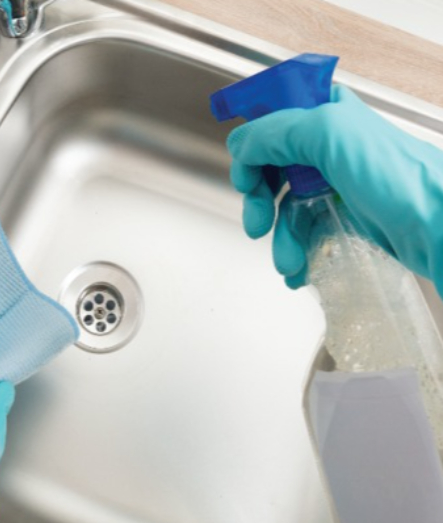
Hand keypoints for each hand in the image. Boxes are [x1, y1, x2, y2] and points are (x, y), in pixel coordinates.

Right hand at [226, 85, 442, 289]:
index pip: (270, 122)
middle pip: (270, 169)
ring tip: (288, 262)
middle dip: (260, 202)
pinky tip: (299, 270)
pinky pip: (308, 231)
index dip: (252, 150)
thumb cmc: (397, 178)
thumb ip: (275, 132)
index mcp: (326, 113)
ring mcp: (338, 182)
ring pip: (287, 207)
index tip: (246, 180)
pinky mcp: (348, 215)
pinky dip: (297, 252)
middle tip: (257, 226)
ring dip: (280, 238)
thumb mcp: (329, 135)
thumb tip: (240, 146)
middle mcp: (330, 145)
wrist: (442, 226)